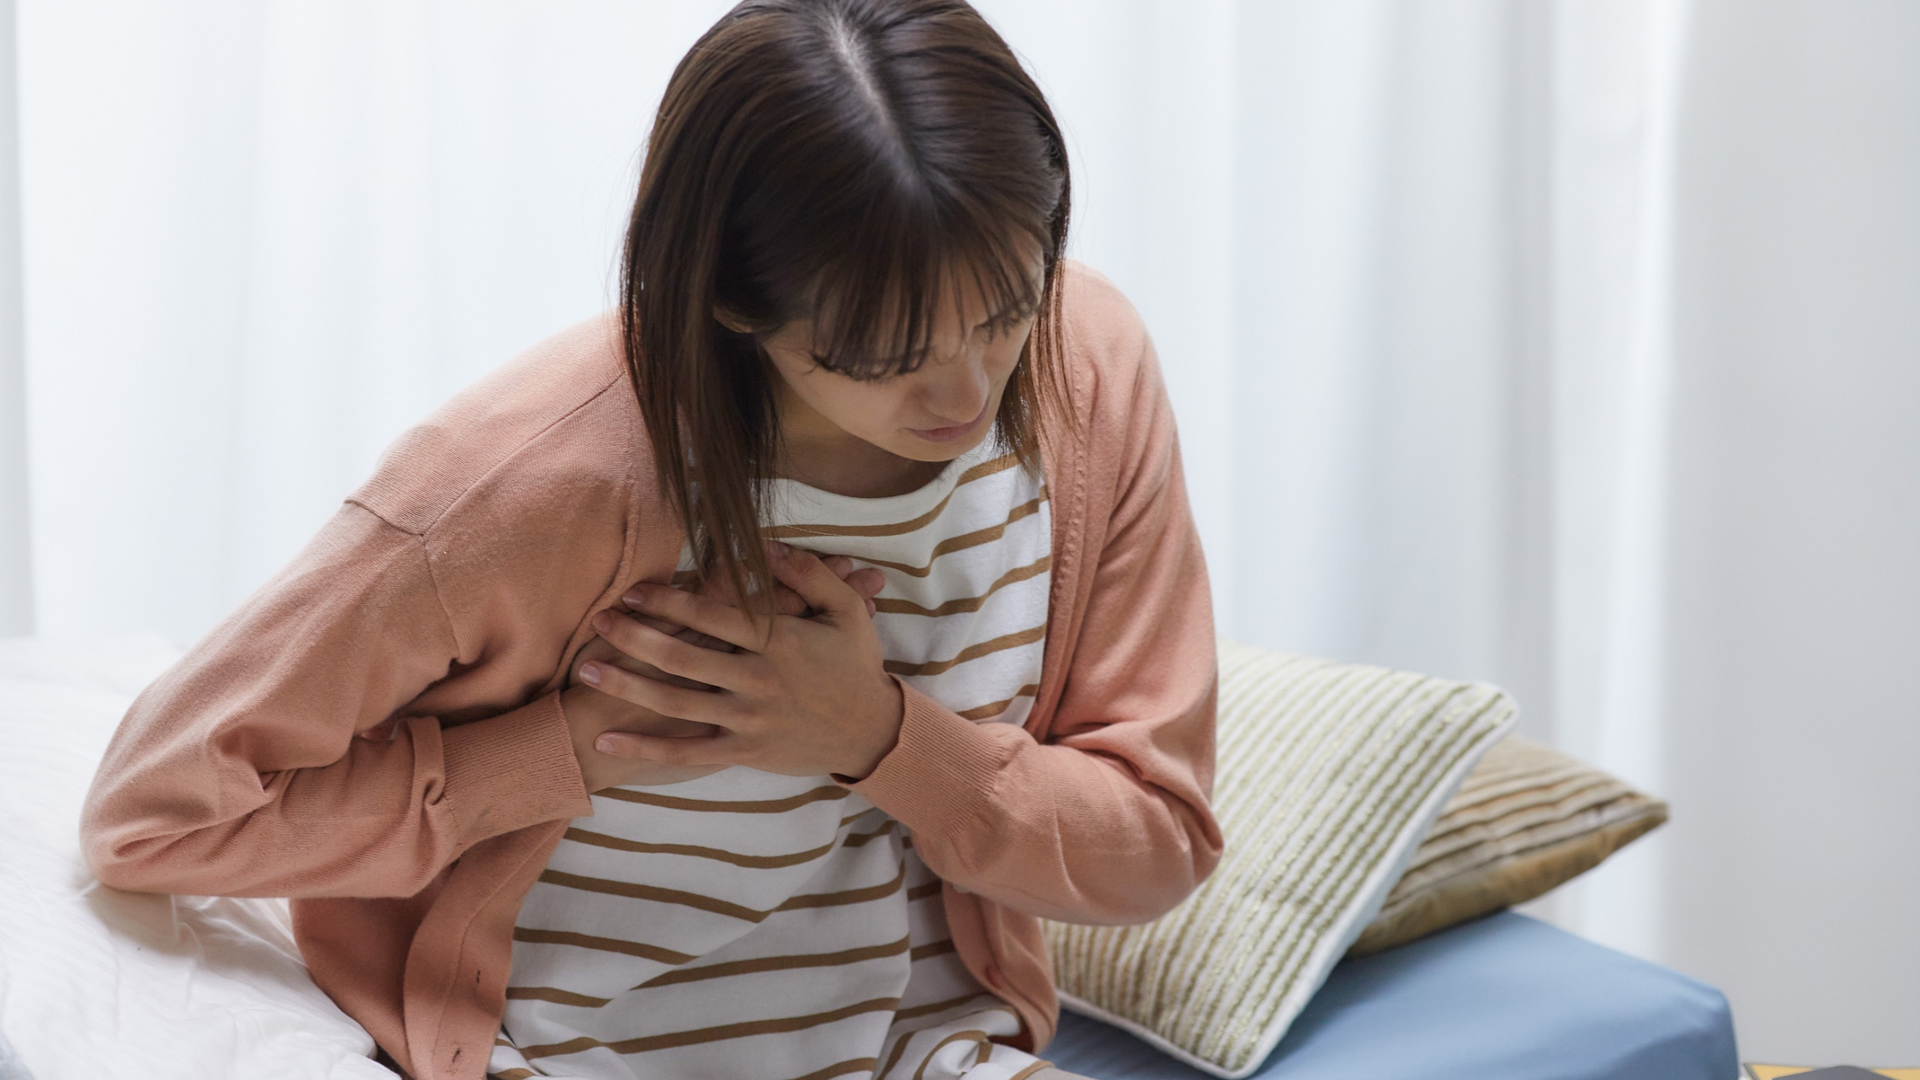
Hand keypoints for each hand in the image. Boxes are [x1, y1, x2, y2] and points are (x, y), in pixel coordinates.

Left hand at [578, 543, 903, 780]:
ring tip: (587, 674)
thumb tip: (763, 546)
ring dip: (628, 688)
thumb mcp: (845, 610)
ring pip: (677, 704)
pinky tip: (606, 741)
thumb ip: (807, 574)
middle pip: (684, 658)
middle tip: (599, 622)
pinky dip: (645, 748)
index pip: (712, 617)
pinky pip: (687, 753)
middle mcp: (758, 680)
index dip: (668, 603)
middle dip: (636, 639)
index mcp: (778, 641)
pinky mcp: (745, 751)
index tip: (632, 592)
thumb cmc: (856, 666)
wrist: (873, 732)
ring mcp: (749, 720)